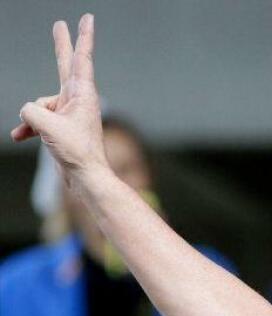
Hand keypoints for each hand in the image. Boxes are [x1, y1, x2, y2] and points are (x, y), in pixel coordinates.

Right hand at [11, 16, 107, 179]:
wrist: (86, 177)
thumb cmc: (76, 151)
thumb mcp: (47, 126)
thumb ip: (31, 110)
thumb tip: (28, 111)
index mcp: (83, 93)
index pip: (82, 58)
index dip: (83, 36)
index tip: (87, 18)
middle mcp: (77, 99)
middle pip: (65, 65)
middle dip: (61, 45)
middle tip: (60, 24)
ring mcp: (69, 111)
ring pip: (40, 104)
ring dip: (32, 119)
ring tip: (44, 134)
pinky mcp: (61, 125)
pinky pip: (37, 119)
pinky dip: (28, 128)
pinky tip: (21, 136)